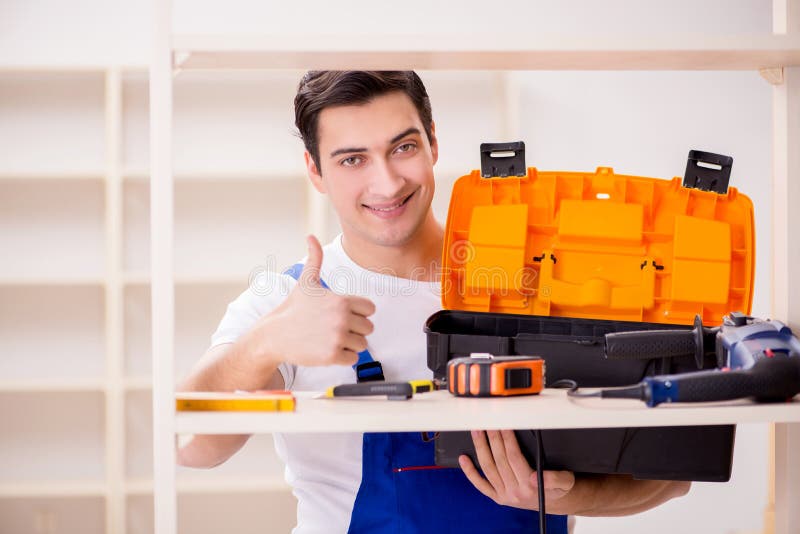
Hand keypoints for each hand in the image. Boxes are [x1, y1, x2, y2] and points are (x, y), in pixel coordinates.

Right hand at [250, 235, 375, 366]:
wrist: (274, 334)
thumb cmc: (293, 308)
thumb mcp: (306, 282)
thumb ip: (315, 259)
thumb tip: (311, 236)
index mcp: (342, 300)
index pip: (370, 309)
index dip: (359, 313)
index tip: (343, 314)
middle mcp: (342, 318)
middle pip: (368, 328)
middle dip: (354, 330)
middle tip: (334, 329)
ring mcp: (337, 337)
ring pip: (362, 344)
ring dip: (350, 344)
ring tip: (331, 339)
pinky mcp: (332, 355)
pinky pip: (353, 359)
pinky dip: (343, 357)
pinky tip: (328, 350)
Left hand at [459, 429, 574, 510]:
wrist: (553, 502)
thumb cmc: (559, 488)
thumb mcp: (566, 481)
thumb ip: (556, 478)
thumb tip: (536, 476)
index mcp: (530, 486)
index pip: (514, 457)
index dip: (507, 439)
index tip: (503, 424)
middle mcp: (515, 492)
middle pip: (500, 459)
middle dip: (493, 438)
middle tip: (488, 422)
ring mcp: (504, 494)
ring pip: (488, 468)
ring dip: (480, 448)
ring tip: (477, 431)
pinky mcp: (497, 497)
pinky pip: (480, 484)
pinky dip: (470, 472)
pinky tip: (464, 459)